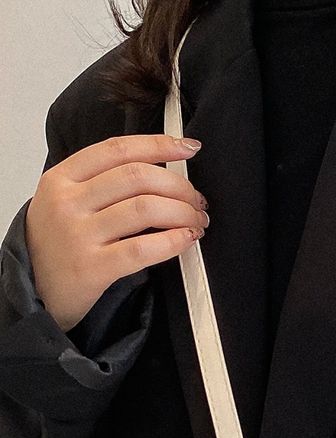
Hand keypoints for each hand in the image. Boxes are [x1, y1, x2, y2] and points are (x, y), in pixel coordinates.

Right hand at [25, 133, 210, 332]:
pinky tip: (188, 239)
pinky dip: (173, 241)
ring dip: (182, 212)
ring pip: (144, 209)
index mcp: (62, 177)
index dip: (159, 145)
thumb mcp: (65, 202)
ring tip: (198, 221)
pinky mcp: (92, 268)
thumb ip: (100, 184)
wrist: (34, 291)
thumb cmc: (58, 245)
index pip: (117, 150)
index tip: (189, 148)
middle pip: (137, 177)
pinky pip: (142, 249)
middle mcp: (68, 201)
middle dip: (179, 186)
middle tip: (198, 201)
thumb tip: (160, 172)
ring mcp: (79, 235)